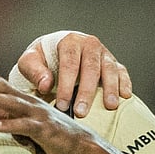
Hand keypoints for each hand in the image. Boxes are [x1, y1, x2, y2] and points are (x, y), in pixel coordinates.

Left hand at [0, 67, 104, 153]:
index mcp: (22, 98)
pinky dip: (8, 125)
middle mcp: (28, 102)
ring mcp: (36, 114)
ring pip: (11, 104)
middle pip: (2, 88)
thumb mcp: (15, 118)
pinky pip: (23, 126)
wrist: (78, 143)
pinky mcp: (43, 129)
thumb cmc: (45, 130)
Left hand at [11, 31, 130, 115]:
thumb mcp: (29, 61)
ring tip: (110, 106)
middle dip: (87, 92)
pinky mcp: (113, 62)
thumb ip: (34, 71)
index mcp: (69, 41)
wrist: (54, 52)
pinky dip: (125, 83)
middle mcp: (89, 44)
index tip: (63, 105)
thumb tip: (46, 85)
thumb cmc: (41, 59)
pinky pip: (121, 71)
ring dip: (110, 88)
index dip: (66, 85)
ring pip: (109, 69)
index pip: (69, 63)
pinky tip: (125, 96)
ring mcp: (103, 53)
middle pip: (91, 68)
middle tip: (81, 112)